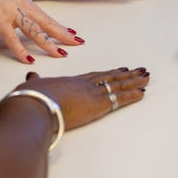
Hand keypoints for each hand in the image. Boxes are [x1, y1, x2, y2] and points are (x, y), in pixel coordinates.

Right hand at [0, 0, 84, 63]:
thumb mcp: (4, 1)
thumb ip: (15, 10)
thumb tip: (24, 22)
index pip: (45, 16)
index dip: (59, 26)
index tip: (71, 34)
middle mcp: (20, 4)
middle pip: (46, 22)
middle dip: (62, 34)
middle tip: (77, 43)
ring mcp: (10, 11)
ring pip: (34, 30)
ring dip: (48, 43)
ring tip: (59, 53)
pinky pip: (12, 38)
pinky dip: (21, 49)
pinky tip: (29, 58)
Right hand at [20, 67, 149, 129]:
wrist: (35, 106)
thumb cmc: (31, 99)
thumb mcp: (32, 88)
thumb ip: (35, 82)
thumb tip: (31, 76)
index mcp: (70, 82)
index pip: (93, 76)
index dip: (107, 73)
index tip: (118, 70)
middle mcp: (84, 85)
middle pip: (109, 77)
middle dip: (125, 75)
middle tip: (138, 70)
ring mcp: (92, 93)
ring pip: (118, 85)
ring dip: (134, 81)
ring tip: (146, 77)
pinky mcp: (98, 105)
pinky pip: (120, 98)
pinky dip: (132, 95)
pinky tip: (142, 92)